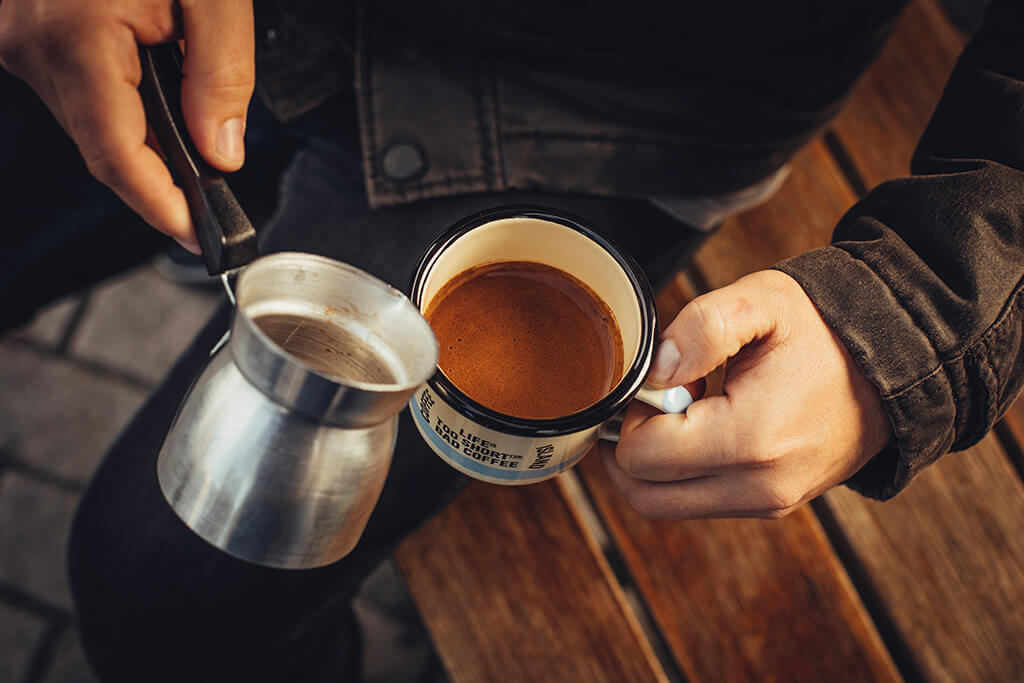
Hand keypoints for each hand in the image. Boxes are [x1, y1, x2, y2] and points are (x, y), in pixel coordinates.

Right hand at [0, 0, 254, 250]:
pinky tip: (154, 87)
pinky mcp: (23, 33)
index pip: (116, 156)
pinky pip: (75, 92)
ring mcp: (18, 39)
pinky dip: (120, 105)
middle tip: (212, 192)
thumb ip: (221, 75)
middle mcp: (31, 44)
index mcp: (74, 35)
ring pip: (87, 124)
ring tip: (191, 129)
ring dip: (141, 136)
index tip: (197, 235)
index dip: (161, 206)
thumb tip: (221, 153)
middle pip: (101, 148)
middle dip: (160, 175)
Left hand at [600, 270, 892, 518]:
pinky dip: (682, 471)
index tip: (662, 377)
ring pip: (665, 504)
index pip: (640, 455)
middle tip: (661, 395)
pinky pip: (698, 502)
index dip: (633, 411)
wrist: (896, 361)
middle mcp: (759, 488)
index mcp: (751, 441)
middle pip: (643, 493)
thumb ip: (700, 328)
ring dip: (655, 460)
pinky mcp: (772, 505)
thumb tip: (653, 373)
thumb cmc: (824, 328)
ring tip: (687, 406)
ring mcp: (768, 504)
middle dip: (633, 443)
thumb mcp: (761, 302)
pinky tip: (706, 423)